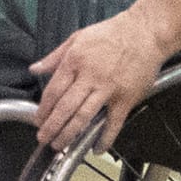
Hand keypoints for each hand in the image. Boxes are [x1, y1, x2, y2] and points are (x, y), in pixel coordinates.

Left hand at [29, 10, 169, 150]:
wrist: (146, 31)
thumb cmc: (111, 33)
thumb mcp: (77, 38)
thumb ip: (54, 57)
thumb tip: (34, 69)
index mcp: (74, 62)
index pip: (53, 91)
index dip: (43, 109)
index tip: (37, 120)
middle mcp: (89, 77)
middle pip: (65, 107)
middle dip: (51, 126)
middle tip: (43, 138)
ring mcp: (108, 89)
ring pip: (84, 117)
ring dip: (69, 134)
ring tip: (59, 145)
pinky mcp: (126, 98)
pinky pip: (114, 122)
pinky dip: (105, 138)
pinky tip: (96, 148)